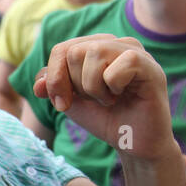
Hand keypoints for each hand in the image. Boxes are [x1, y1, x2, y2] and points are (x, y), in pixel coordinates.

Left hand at [32, 34, 175, 161]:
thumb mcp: (71, 101)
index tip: (63, 103)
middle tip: (95, 100)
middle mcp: (116, 42)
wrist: (133, 143)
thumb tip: (38, 83)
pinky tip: (124, 96)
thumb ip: (53, 86)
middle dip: (76, 85)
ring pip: (93, 54)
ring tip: (109, 99)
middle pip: (74, 52)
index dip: (55, 79)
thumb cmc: (105, 118)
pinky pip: (115, 68)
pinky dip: (112, 88)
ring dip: (94, 88)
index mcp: (97, 45)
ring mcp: (134, 50)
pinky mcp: (148, 65)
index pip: (61, 49)